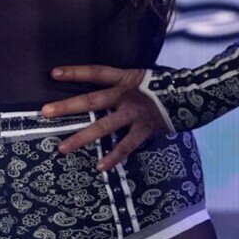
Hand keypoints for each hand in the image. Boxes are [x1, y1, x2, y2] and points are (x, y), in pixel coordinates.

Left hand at [41, 65, 169, 170]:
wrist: (193, 96)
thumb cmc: (163, 85)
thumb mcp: (141, 77)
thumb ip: (122, 83)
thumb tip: (103, 86)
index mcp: (125, 78)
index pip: (95, 72)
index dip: (75, 72)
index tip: (53, 73)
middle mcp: (127, 94)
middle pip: (92, 100)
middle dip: (67, 106)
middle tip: (45, 112)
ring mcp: (135, 113)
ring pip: (103, 126)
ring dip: (81, 138)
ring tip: (62, 148)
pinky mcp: (145, 130)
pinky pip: (126, 146)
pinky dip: (113, 157)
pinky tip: (99, 166)